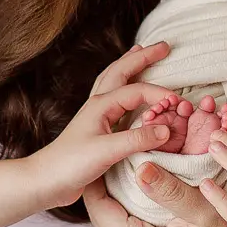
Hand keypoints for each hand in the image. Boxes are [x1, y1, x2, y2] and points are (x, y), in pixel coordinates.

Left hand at [25, 43, 178, 208]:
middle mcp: (98, 104)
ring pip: (114, 79)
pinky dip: (123, 84)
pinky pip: (114, 96)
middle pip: (122, 70)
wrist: (46, 180)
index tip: (179, 104)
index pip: (138, 90)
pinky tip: (127, 88)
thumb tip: (167, 129)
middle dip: (143, 57)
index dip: (160, 94)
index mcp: (101, 105)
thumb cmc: (71, 164)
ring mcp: (96, 114)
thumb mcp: (106, 152)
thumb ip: (137, 139)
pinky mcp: (96, 127)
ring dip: (130, 64)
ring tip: (141, 52)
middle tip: (164, 46)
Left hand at [80, 167, 226, 226]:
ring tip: (120, 185)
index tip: (101, 159)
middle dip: (101, 196)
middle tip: (108, 166)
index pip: (100, 210)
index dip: (96, 182)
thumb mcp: (206, 211)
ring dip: (111, 214)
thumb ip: (170, 190)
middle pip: (100, 225)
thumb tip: (140, 167)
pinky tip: (138, 213)